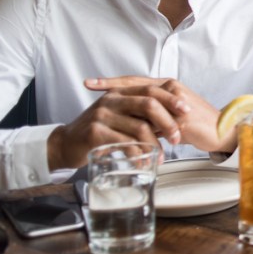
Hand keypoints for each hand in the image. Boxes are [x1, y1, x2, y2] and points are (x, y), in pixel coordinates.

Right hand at [46, 77, 192, 169]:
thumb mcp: (119, 116)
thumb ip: (140, 113)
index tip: (187, 111)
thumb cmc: (98, 132)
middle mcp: (111, 99)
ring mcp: (102, 115)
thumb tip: (172, 116)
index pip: (151, 90)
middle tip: (178, 138)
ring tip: (160, 158)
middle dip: (167, 122)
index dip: (171, 100)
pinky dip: (137, 155)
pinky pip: (124, 143)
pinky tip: (142, 163)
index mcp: (120, 92)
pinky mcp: (95, 132)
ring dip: (154, 145)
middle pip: (148, 104)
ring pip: (139, 127)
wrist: (66, 144)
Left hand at [87, 77, 229, 151]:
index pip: (136, 80)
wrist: (222, 130)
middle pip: (135, 84)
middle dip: (110, 85)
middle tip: (89, 85)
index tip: (91, 81)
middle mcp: (171, 88)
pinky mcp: (181, 118)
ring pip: (143, 104)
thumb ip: (153, 115)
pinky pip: (155, 123)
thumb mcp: (171, 116)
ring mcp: (176, 102)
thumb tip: (132, 121)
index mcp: (168, 86)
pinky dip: (138, 129)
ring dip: (123, 110)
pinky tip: (123, 132)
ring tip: (102, 112)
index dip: (113, 81)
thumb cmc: (198, 124)